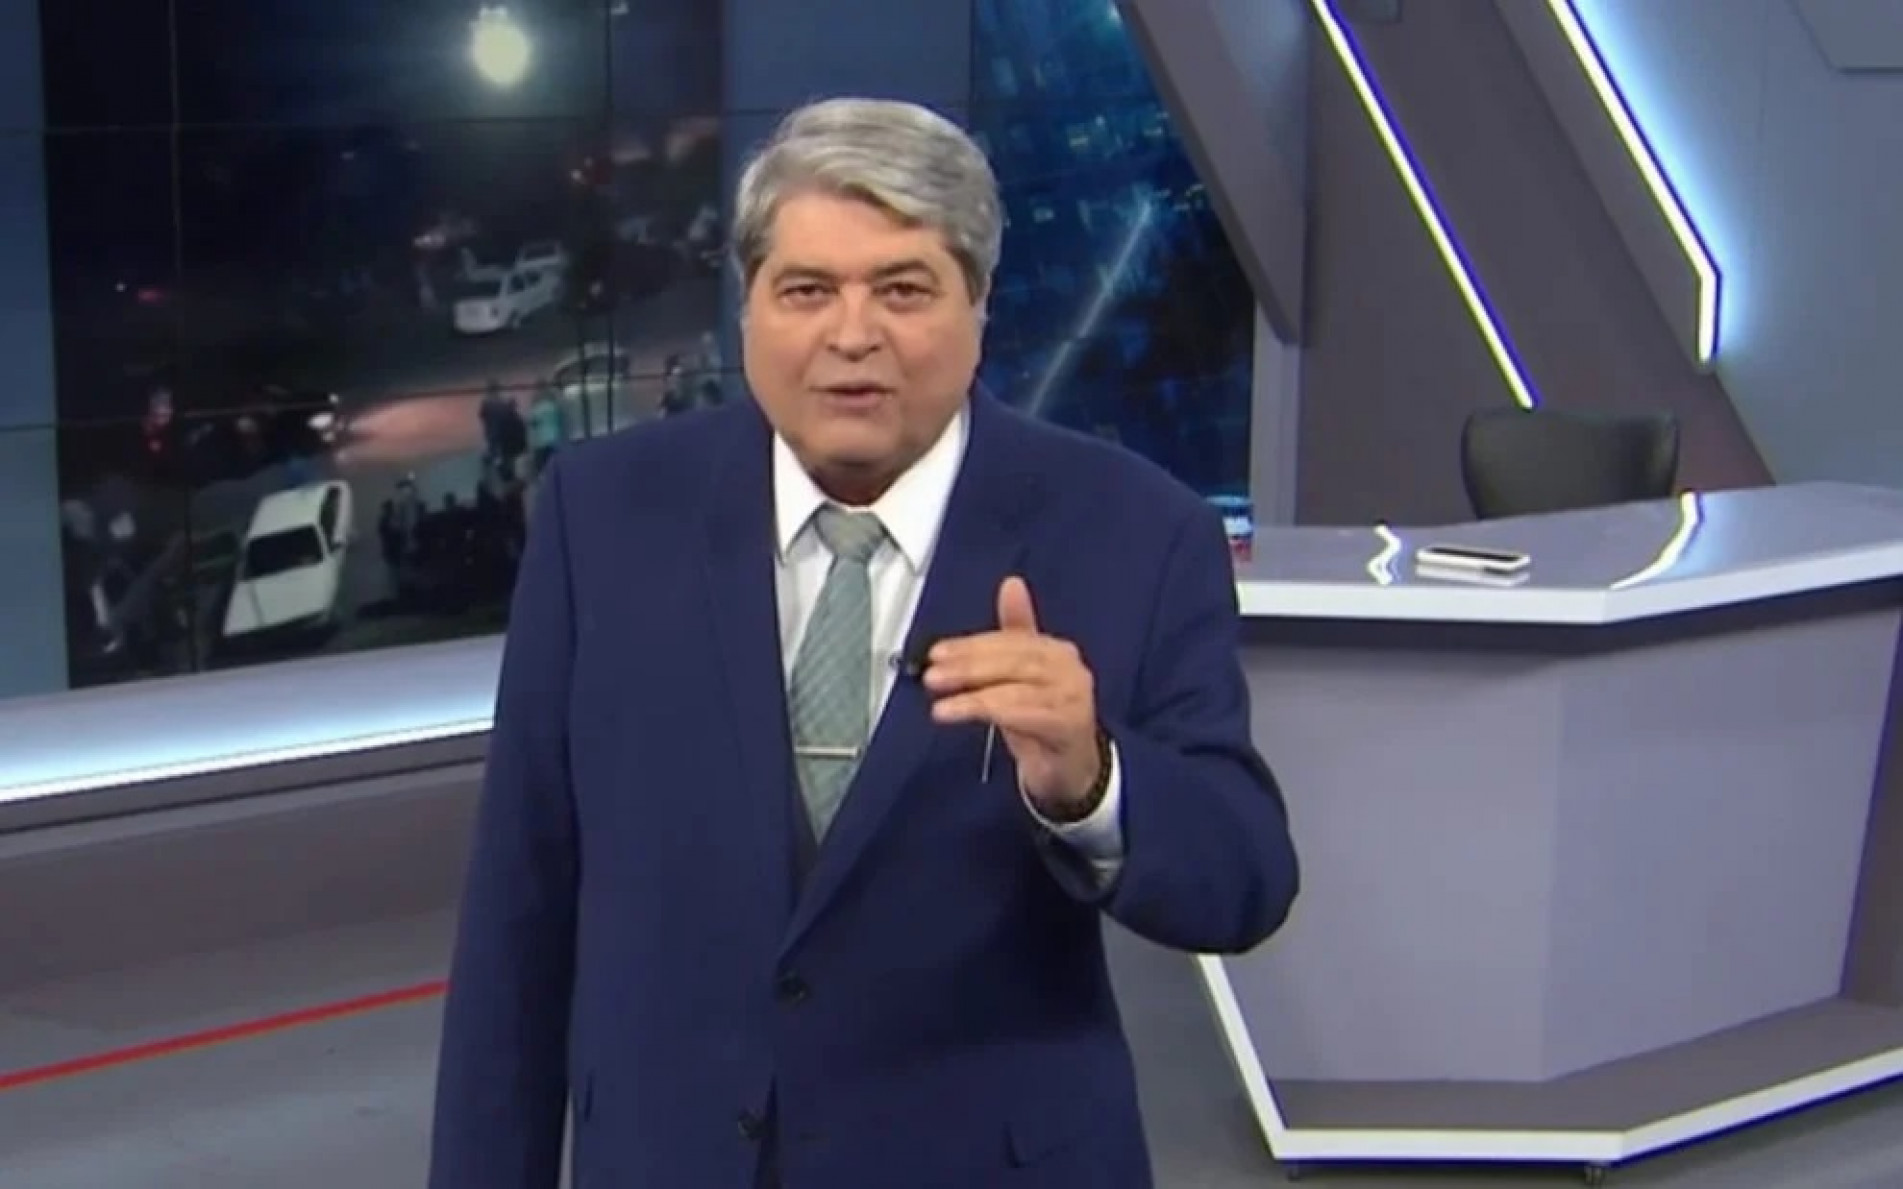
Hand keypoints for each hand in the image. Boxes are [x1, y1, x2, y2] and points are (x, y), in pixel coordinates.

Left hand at [923, 576, 1103, 814]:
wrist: (1073, 771)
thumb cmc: (1045, 721)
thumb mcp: (1023, 676)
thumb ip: (1014, 633)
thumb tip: (1011, 584)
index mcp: (1056, 651)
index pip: (1010, 640)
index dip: (972, 645)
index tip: (937, 652)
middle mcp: (1069, 668)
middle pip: (1014, 659)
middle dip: (969, 665)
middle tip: (934, 673)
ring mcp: (1073, 697)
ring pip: (1016, 687)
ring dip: (973, 692)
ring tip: (941, 701)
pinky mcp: (1069, 725)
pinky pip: (1024, 713)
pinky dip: (989, 711)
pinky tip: (961, 713)